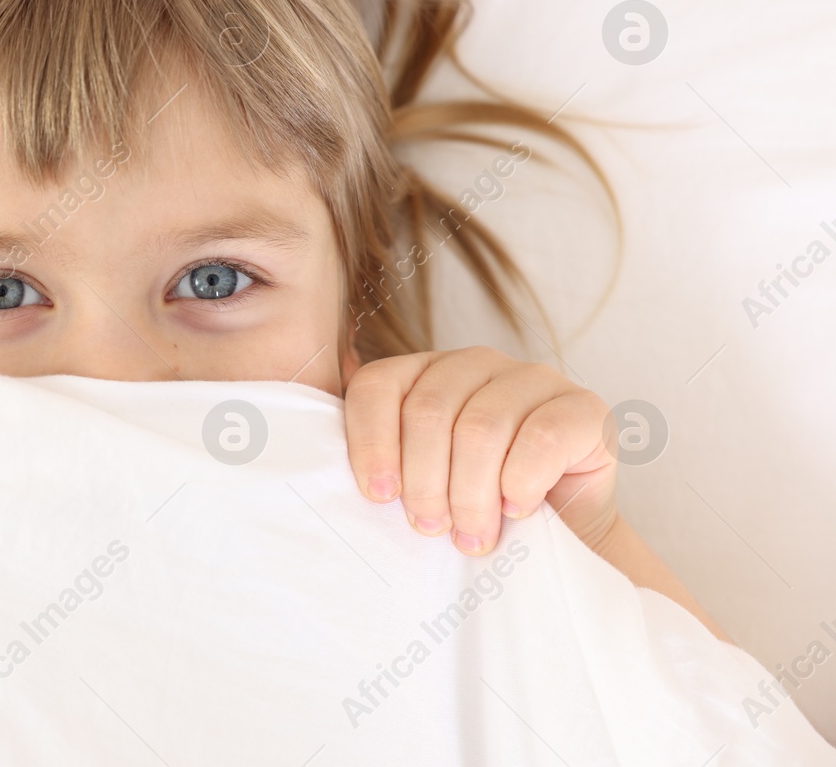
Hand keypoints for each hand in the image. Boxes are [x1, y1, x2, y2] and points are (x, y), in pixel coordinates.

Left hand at [343, 347, 617, 555]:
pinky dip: (519, 485)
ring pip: (481, 428)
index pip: (378, 385)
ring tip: (470, 537)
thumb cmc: (474, 510)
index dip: (371, 442)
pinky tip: (517, 511)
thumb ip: (379, 462)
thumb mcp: (418, 483)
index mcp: (425, 372)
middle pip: (429, 411)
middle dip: (425, 482)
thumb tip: (321, 462)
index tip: (377, 497)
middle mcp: (476, 363)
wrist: (560, 541)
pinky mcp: (583, 407)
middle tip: (431, 530)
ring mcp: (534, 377)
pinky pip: (539, 438)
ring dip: (471, 496)